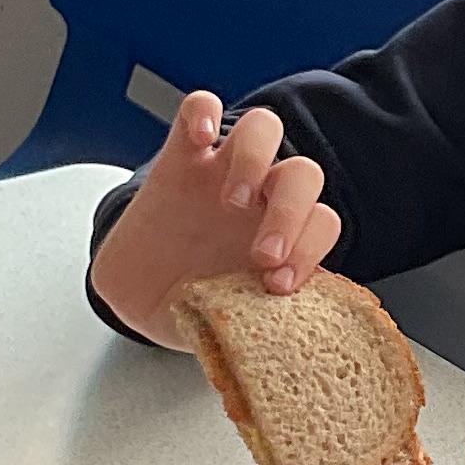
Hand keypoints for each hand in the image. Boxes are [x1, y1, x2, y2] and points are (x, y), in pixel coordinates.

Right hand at [87, 93, 341, 346]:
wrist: (141, 296)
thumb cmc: (194, 306)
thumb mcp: (225, 322)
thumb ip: (250, 322)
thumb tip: (269, 355)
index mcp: (285, 237)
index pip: (323, 221)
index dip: (310, 249)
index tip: (280, 285)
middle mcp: (262, 199)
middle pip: (302, 173)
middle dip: (289, 213)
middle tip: (262, 254)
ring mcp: (222, 171)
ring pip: (263, 128)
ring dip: (256, 160)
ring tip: (231, 199)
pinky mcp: (180, 156)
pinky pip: (199, 109)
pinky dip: (204, 113)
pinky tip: (201, 137)